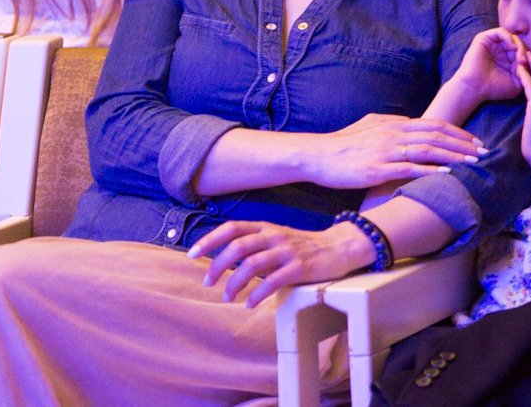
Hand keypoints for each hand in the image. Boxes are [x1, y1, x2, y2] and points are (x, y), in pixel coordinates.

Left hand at [189, 220, 370, 306]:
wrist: (339, 248)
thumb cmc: (303, 247)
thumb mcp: (276, 239)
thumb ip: (254, 245)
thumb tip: (223, 260)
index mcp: (266, 228)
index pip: (232, 229)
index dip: (209, 240)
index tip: (191, 254)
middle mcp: (275, 236)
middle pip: (238, 247)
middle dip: (217, 266)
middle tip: (208, 282)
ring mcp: (288, 251)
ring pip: (252, 265)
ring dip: (234, 284)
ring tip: (227, 297)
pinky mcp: (300, 268)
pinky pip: (273, 281)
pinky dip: (257, 295)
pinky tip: (250, 304)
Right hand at [302, 113, 488, 188]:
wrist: (316, 155)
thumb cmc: (343, 142)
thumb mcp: (370, 124)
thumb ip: (392, 123)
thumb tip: (410, 123)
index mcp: (395, 123)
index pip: (435, 125)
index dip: (458, 133)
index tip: (475, 142)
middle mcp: (395, 133)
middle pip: (438, 135)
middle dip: (464, 144)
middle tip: (484, 152)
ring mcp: (387, 151)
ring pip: (429, 150)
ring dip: (454, 156)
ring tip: (473, 163)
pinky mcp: (378, 169)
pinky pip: (409, 168)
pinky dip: (430, 171)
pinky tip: (446, 174)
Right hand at [451, 28, 528, 104]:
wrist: (474, 89)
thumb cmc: (493, 89)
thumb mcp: (516, 83)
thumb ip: (527, 74)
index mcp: (508, 59)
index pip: (524, 52)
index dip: (530, 58)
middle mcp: (501, 50)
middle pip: (519, 44)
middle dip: (524, 52)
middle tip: (524, 62)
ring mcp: (493, 44)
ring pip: (512, 37)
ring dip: (519, 46)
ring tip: (520, 57)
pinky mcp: (484, 38)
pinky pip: (501, 31)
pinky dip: (509, 38)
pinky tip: (512, 48)